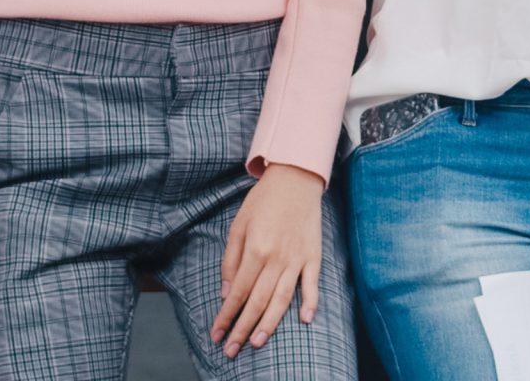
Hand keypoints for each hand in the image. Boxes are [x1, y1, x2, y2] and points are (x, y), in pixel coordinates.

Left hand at [210, 164, 325, 357]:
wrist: (295, 179)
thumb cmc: (262, 202)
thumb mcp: (238, 226)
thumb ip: (231, 261)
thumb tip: (228, 293)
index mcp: (255, 250)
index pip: (237, 292)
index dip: (226, 316)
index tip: (216, 334)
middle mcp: (276, 258)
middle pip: (257, 302)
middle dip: (242, 329)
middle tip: (231, 351)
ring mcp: (297, 258)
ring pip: (282, 299)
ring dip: (269, 324)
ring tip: (256, 343)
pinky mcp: (313, 256)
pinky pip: (312, 284)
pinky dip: (310, 302)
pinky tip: (305, 320)